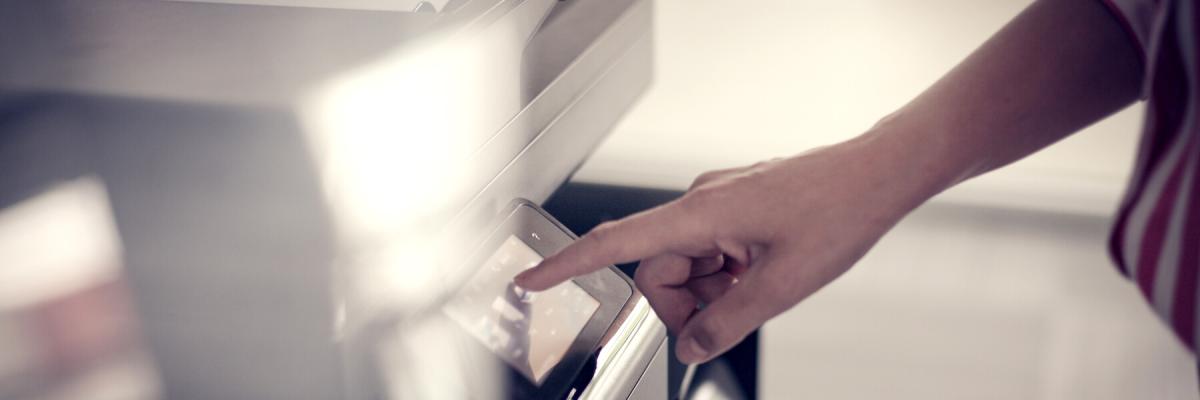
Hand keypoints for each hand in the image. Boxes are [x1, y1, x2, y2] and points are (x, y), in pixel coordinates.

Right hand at [515, 134, 934, 363]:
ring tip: (760, 285)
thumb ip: (727, 321)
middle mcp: (700, 203)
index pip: (615, 244)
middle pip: (658, 269)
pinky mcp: (735, 207)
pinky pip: (711, 251)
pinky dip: (727, 273)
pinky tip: (763, 270)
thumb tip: (691, 344)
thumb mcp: (780, 285)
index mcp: (699, 215)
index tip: (531, 279)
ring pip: (687, 264)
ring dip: (713, 289)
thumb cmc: (837, 212)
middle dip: (685, 303)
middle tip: (729, 316)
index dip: (566, 264)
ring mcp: (718, 204)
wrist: (876, 176)